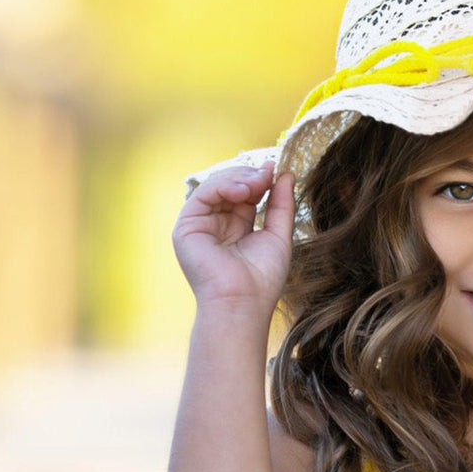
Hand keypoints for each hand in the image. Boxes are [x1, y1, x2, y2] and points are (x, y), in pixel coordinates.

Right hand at [172, 160, 294, 311]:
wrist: (242, 302)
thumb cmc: (262, 280)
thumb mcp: (278, 236)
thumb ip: (281, 205)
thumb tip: (285, 174)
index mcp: (236, 228)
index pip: (245, 194)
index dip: (259, 180)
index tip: (275, 169)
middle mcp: (216, 224)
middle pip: (230, 186)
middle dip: (249, 176)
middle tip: (267, 175)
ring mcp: (200, 224)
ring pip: (215, 186)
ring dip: (239, 179)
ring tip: (257, 184)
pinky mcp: (187, 226)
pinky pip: (203, 193)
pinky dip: (223, 185)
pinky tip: (243, 191)